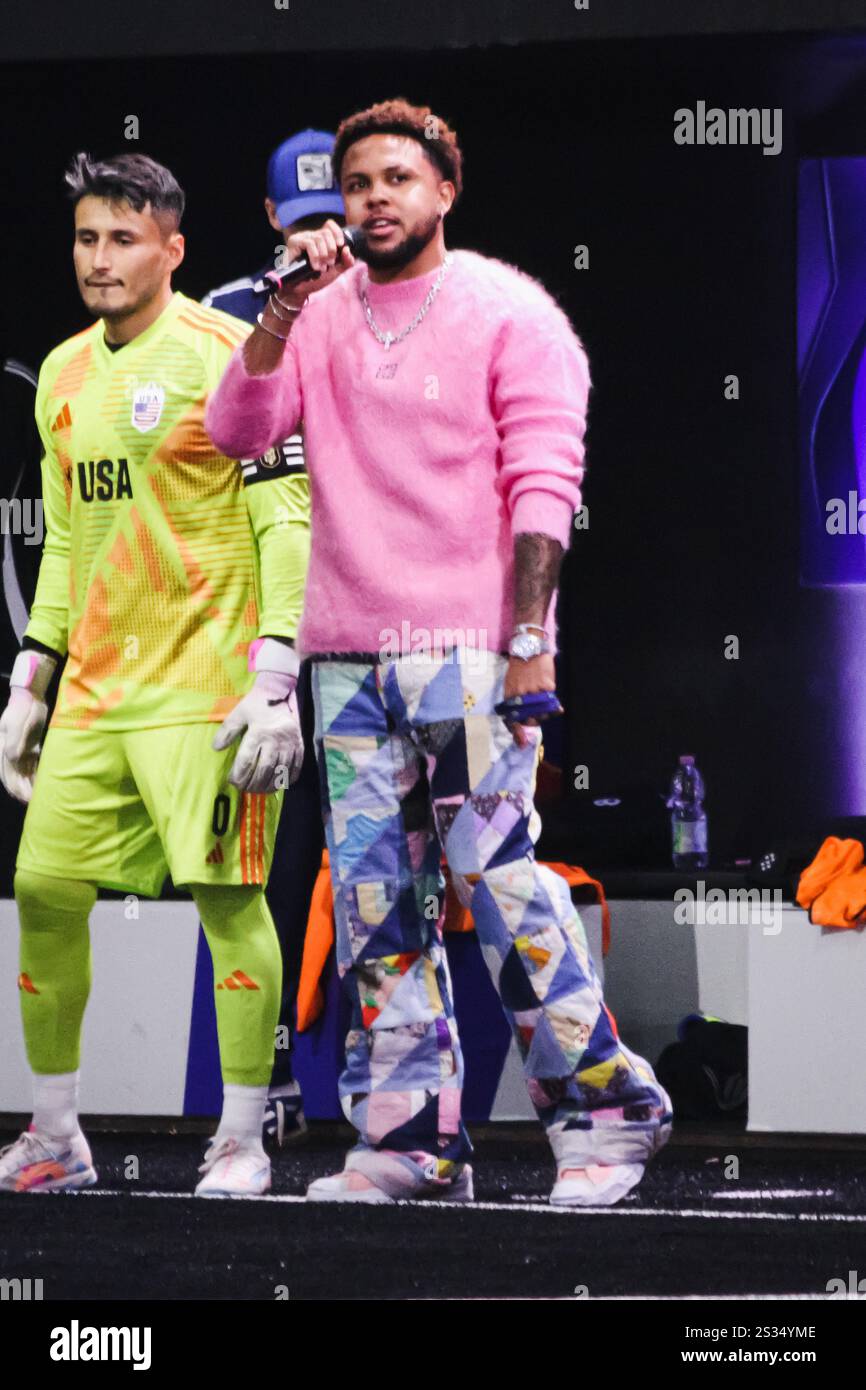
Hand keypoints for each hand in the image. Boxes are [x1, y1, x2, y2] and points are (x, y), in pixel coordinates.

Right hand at [0, 688, 47, 802]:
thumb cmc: (23, 709)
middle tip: (34, 804)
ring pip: (23, 773)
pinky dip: (35, 775)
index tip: (25, 799)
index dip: (15, 788)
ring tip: (39, 798)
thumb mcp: (19, 723)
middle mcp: (9, 752)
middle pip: (14, 777)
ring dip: (29, 786)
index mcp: (3, 748)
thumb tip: (12, 757)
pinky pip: (32, 765)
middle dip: (22, 791)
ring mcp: (19, 750)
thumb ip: (15, 741)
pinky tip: (43, 783)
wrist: (30, 697)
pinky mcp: (30, 747)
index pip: (7, 774)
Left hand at [213, 672, 303, 792]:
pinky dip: (288, 777)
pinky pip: (296, 765)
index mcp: (258, 732)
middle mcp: (275, 740)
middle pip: (263, 769)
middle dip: (253, 783)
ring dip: (269, 784)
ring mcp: (289, 743)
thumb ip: (227, 730)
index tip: (232, 781)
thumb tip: (216, 748)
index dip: (238, 775)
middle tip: (245, 789)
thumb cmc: (256, 703)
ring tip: (260, 791)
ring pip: (280, 770)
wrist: (279, 691)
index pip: (246, 760)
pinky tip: (280, 784)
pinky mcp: (299, 744)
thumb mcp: (239, 713)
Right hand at [276, 219, 354, 307]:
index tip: (340, 246)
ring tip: (322, 268)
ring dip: (323, 255)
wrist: (299, 290)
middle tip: (330, 263)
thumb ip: (346, 262)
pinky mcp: (294, 242)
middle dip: (332, 249)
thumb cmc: (315, 280)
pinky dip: (315, 256)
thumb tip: (347, 249)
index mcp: (321, 240)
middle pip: (326, 231)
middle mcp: (311, 236)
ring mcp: (302, 238)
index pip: (329, 225)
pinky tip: (315, 267)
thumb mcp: (335, 271)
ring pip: (319, 238)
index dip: (337, 232)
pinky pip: (309, 243)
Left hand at [502, 653, 558, 747]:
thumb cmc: (518, 667)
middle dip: (534, 722)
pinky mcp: (547, 685)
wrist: (528, 647)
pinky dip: (554, 706)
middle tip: (537, 717)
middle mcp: (521, 694)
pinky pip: (552, 702)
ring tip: (545, 708)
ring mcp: (534, 690)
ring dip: (545, 714)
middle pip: (529, 719)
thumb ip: (515, 701)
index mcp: (509, 694)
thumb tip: (521, 719)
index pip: (512, 719)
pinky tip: (555, 705)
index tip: (522, 743)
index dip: (517, 732)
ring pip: (542, 712)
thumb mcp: (511, 683)